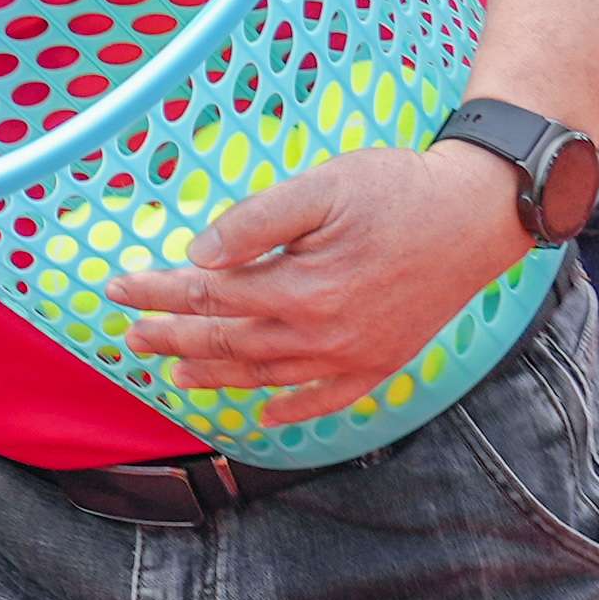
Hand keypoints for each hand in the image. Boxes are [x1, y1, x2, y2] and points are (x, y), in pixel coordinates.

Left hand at [111, 141, 531, 427]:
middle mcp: (321, 334)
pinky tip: (266, 413)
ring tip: (177, 376)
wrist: (481, 215)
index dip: (158, 292)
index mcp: (300, 288)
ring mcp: (352, 356)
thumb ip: (257, 221)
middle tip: (130, 339)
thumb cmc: (400, 190)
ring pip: (267, 377)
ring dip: (216, 378)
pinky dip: (292, 409)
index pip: (209, 295)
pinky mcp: (381, 363)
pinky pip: (327, 399)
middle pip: (227, 344)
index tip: (118, 288)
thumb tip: (199, 254)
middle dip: (172, 339)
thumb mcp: (323, 186)